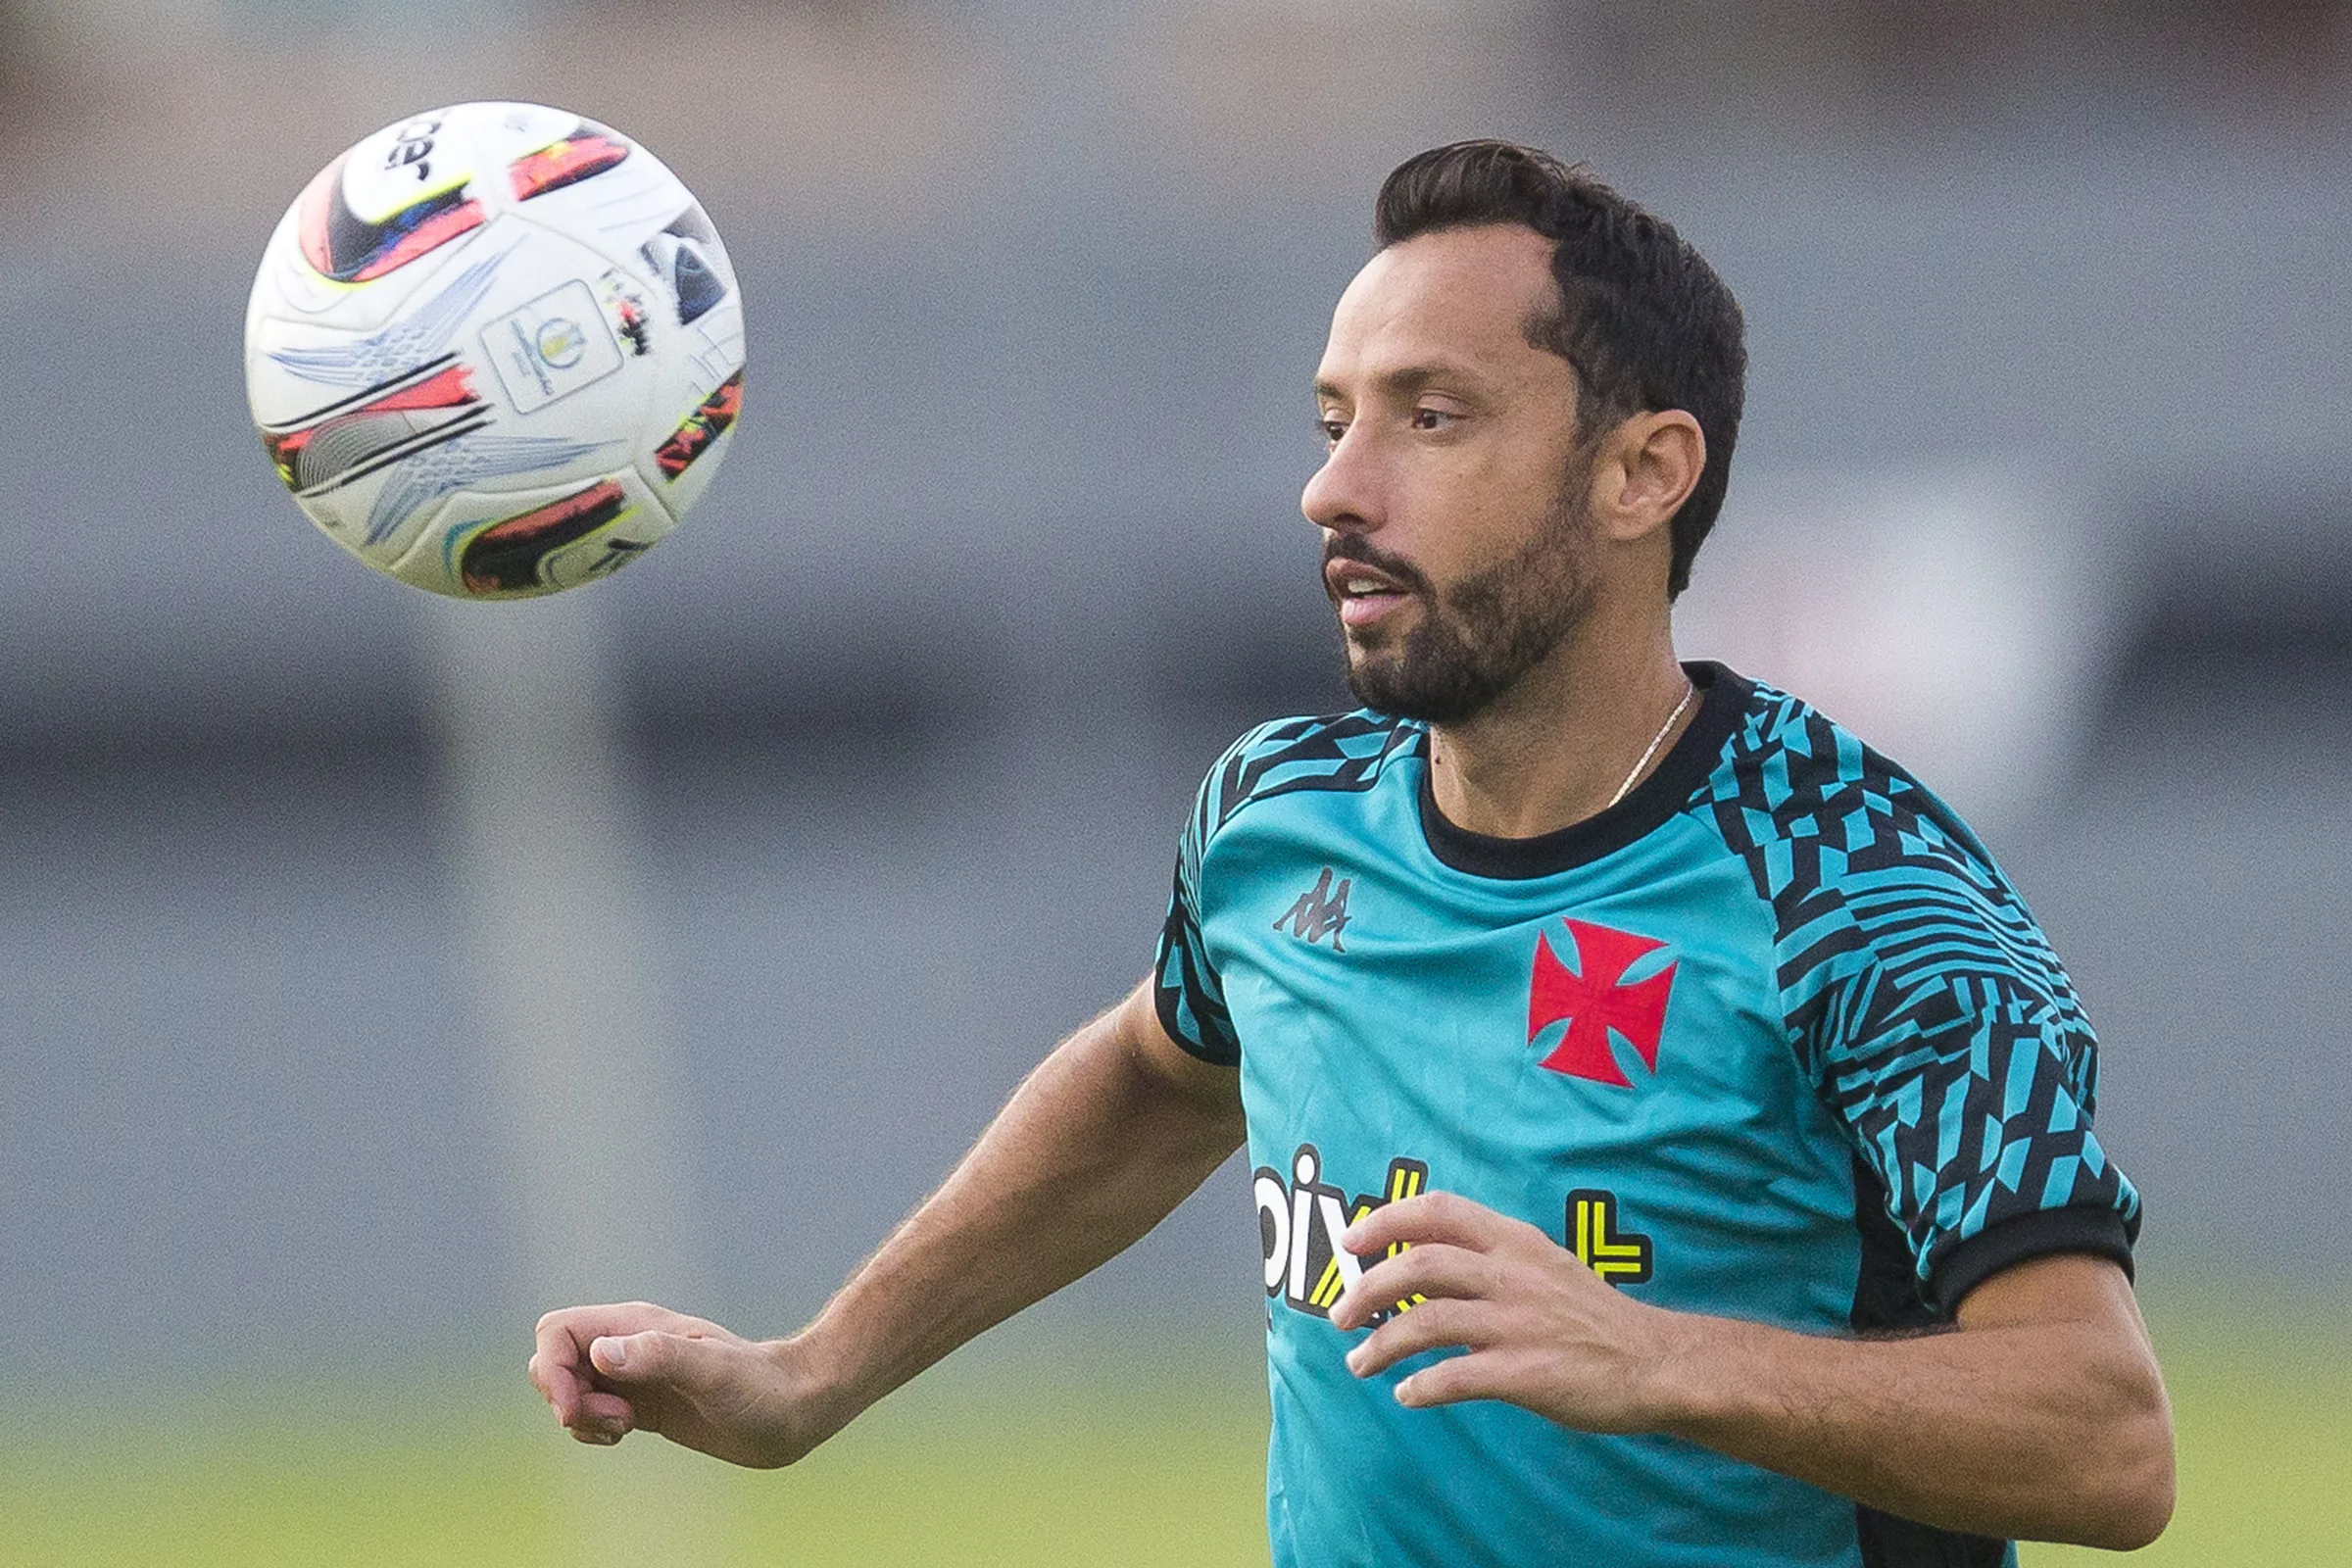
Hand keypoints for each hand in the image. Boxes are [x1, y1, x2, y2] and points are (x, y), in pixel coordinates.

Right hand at [529, 1301, 842, 1467]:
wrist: (792, 1410)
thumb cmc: (759, 1387)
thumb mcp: (712, 1372)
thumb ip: (659, 1356)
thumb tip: (600, 1353)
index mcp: (637, 1325)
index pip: (558, 1331)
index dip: (552, 1369)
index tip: (578, 1407)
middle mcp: (629, 1345)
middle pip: (554, 1360)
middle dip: (563, 1396)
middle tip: (613, 1421)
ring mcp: (633, 1375)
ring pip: (569, 1389)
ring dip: (579, 1417)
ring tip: (625, 1429)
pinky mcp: (640, 1405)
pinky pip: (588, 1412)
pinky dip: (590, 1429)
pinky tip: (624, 1435)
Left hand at [1327, 1191, 1681, 1432]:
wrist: (1657, 1363)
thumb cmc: (1592, 1317)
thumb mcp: (1545, 1265)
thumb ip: (1491, 1259)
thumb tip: (1423, 1263)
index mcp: (1516, 1242)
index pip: (1439, 1210)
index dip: (1387, 1220)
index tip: (1350, 1242)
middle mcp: (1513, 1274)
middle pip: (1420, 1265)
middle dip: (1368, 1289)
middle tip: (1339, 1315)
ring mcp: (1520, 1323)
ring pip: (1427, 1322)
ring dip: (1381, 1344)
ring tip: (1358, 1364)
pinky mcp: (1527, 1372)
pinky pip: (1456, 1377)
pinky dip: (1421, 1386)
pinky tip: (1407, 1395)